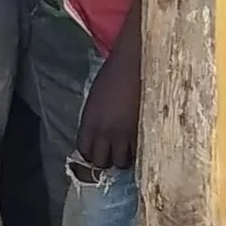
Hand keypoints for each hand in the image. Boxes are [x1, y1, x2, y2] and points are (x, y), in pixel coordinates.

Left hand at [76, 15, 142, 172]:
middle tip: (115, 152)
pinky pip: (138, 154)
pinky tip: (141, 143)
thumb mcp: (96, 99)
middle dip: (107, 159)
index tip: (100, 150)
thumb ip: (95, 119)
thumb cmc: (114, 75)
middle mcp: (103, 132)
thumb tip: (98, 134)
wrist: (134, 63)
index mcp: (89, 122)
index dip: (92, 153)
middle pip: (100, 162)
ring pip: (120, 162)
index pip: (84, 151)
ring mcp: (123, 134)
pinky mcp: (141, 132)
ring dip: (124, 158)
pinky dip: (138, 153)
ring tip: (130, 149)